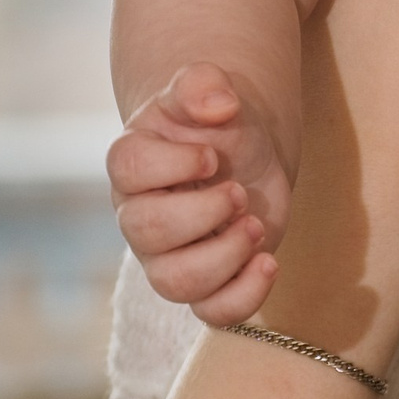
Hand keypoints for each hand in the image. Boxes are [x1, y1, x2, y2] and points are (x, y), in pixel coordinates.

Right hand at [108, 63, 290, 329]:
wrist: (245, 154)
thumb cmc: (218, 125)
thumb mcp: (211, 92)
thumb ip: (203, 85)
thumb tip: (219, 104)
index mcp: (132, 163)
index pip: (129, 169)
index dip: (174, 164)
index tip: (213, 154)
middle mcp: (140, 216)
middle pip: (146, 232)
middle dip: (201, 213)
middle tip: (238, 191)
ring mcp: (169, 257)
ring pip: (174, 283)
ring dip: (223, 257)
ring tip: (254, 225)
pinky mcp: (208, 284)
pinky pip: (212, 313)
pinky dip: (244, 296)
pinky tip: (269, 261)